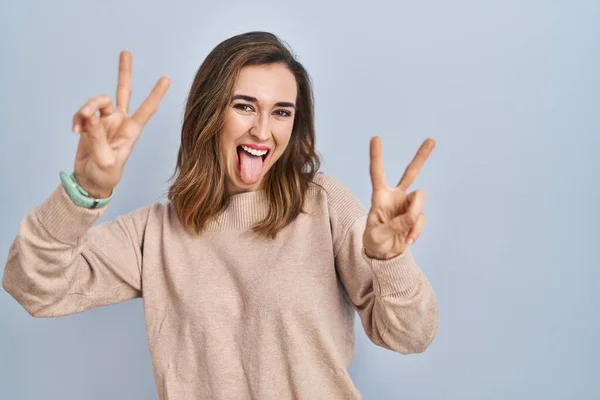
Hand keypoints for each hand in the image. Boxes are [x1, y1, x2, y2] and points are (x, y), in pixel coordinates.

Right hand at [71, 51, 169, 197]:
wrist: (90, 181)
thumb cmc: (105, 175)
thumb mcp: (105, 160)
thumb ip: (97, 137)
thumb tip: (90, 116)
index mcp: (132, 131)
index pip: (147, 109)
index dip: (156, 94)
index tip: (166, 78)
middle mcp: (120, 122)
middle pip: (123, 92)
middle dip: (124, 72)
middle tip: (126, 52)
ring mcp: (105, 121)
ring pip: (97, 101)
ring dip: (86, 108)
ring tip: (80, 123)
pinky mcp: (90, 123)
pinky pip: (83, 113)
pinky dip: (78, 119)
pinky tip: (75, 130)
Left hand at [363, 136, 434, 259]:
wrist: (384, 255)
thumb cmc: (374, 242)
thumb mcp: (377, 236)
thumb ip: (393, 226)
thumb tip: (411, 217)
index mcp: (379, 196)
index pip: (377, 173)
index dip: (376, 156)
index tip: (375, 137)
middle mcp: (396, 197)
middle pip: (411, 173)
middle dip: (421, 157)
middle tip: (432, 139)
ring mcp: (408, 206)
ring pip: (420, 198)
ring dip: (415, 213)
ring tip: (405, 232)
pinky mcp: (416, 216)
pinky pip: (421, 219)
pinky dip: (415, 231)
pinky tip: (407, 241)